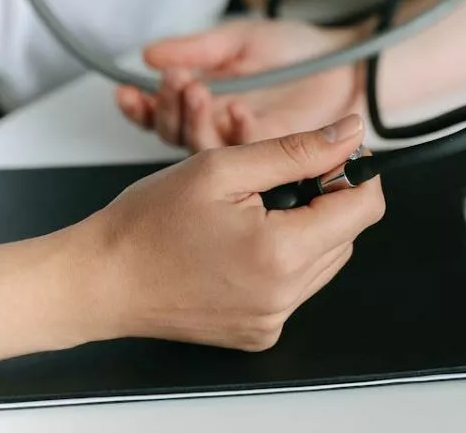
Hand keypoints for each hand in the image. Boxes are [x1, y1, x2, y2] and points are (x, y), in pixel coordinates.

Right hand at [0, 116, 384, 366]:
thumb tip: (351, 133)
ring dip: (304, 227)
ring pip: (324, 258)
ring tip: (251, 211)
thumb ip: (297, 149)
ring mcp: (272, 319)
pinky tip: (241, 243)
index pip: (365, 208)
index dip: (354, 173)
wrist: (100, 279)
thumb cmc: (147, 223)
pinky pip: (296, 285)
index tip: (329, 153)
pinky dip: (282, 258)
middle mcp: (284, 296)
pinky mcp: (259, 332)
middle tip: (271, 180)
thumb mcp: (223, 167)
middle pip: (346, 233)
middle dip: (323, 198)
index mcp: (281, 254)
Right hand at [115, 19, 364, 149]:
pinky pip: (247, 156)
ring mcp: (246, 152)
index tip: (128, 89)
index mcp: (207, 106)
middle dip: (168, 108)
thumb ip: (198, 48)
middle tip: (176, 81)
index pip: (162, 115)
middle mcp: (222, 133)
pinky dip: (238, 131)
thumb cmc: (298, 50)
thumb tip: (148, 55)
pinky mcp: (274, 162)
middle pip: (177, 136)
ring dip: (196, 120)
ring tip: (197, 89)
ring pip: (205, 150)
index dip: (143, 106)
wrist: (347, 60)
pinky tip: (237, 109)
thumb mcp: (240, 39)